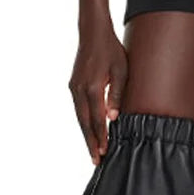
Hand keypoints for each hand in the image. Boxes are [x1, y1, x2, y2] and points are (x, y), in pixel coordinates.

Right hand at [68, 22, 127, 164]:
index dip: (101, 137)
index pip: (96, 119)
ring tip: (93, 152)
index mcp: (92, 87)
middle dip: (91, 143)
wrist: (92, 32)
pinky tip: (89, 132)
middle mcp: (79, 90)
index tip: (104, 152)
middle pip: (84, 123)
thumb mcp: (121, 71)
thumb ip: (116, 95)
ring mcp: (73, 88)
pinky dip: (84, 123)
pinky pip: (78, 110)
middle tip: (96, 162)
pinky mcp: (73, 86)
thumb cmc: (111, 50)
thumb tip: (113, 118)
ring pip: (79, 118)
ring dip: (86, 135)